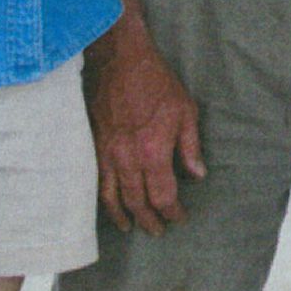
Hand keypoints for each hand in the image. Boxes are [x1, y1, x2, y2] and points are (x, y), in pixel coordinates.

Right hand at [85, 32, 204, 234]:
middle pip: (137, 203)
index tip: (179, 218)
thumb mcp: (186, 111)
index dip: (171, 212)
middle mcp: (128, 159)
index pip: (163, 196)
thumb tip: (197, 175)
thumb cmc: (157, 83)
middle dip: (149, 220)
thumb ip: (190, 147)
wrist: (120, 61)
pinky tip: (109, 204)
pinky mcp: (93, 146)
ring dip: (123, 216)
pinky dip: (103, 199)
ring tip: (130, 227)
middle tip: (157, 230)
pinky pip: (96, 181)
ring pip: (112, 197)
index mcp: (153, 152)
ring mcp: (107, 154)